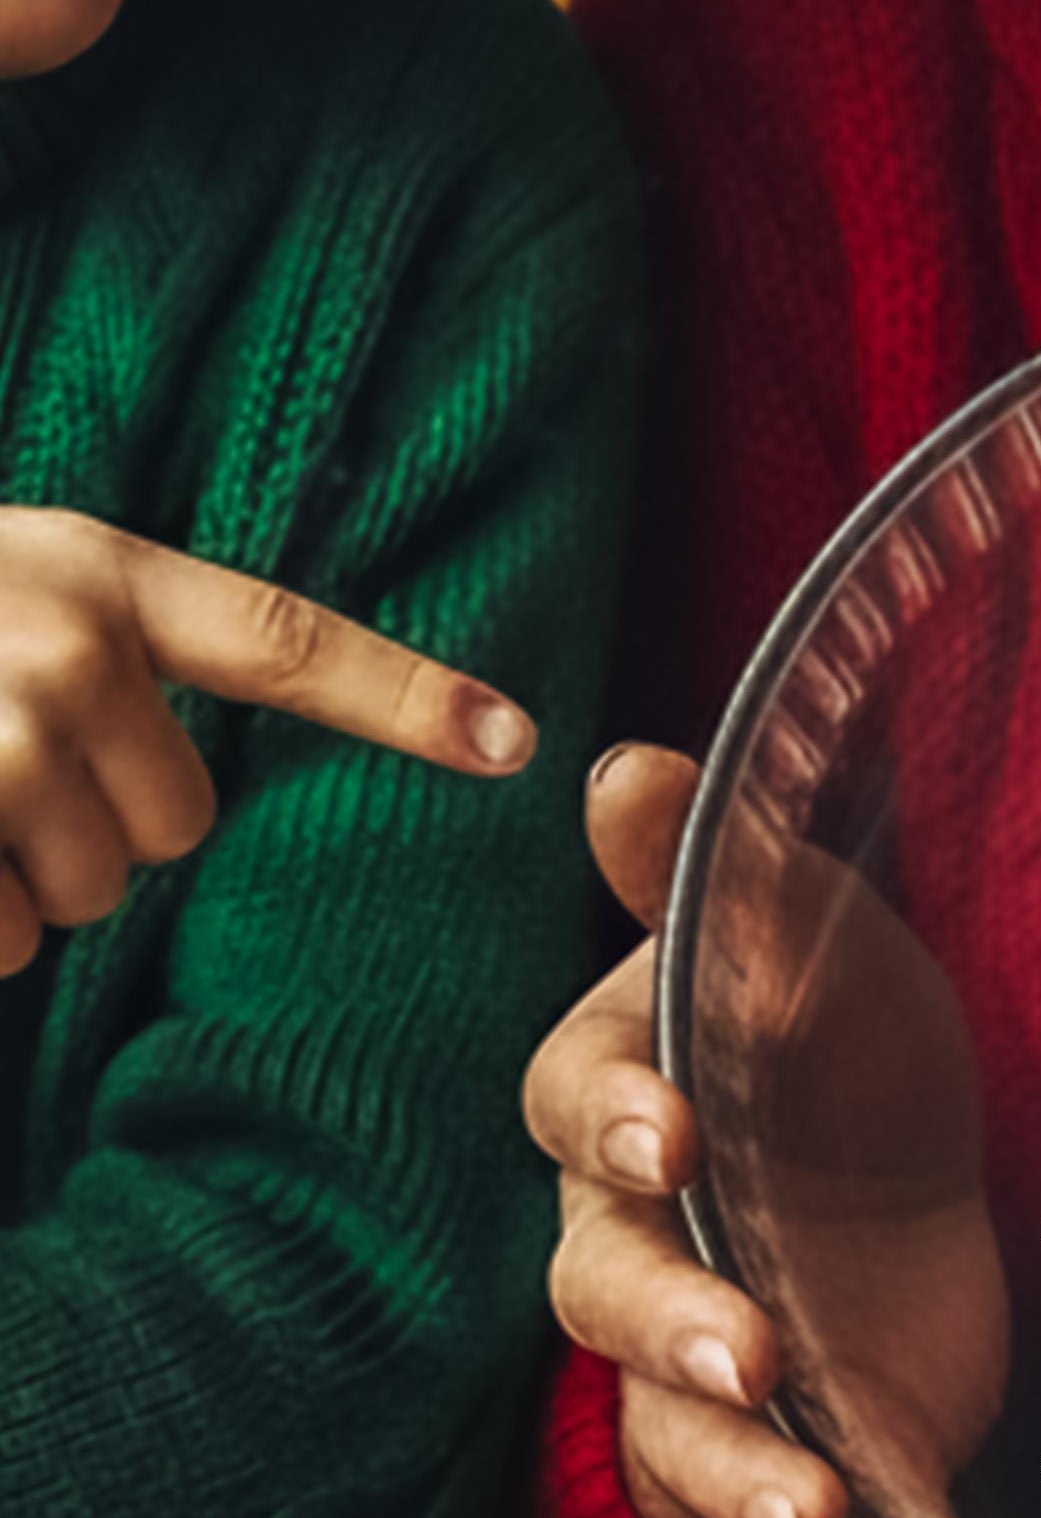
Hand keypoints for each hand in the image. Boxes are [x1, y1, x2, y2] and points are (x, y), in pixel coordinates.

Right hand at [0, 509, 531, 972]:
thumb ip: (101, 644)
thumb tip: (195, 774)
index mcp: (97, 576)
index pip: (285, 644)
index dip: (405, 697)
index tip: (513, 739)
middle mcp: (71, 651)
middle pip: (181, 823)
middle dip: (96, 827)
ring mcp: (5, 741)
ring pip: (89, 893)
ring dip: (17, 877)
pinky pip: (6, 942)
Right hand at [522, 744, 946, 1517]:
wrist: (920, 1158)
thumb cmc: (832, 1030)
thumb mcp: (805, 927)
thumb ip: (708, 874)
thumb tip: (623, 768)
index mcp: (631, 1100)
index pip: (579, 1107)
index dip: (615, 1121)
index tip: (672, 1138)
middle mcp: (637, 1240)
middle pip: (610, 1293)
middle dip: (676, 1328)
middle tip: (753, 1351)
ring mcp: (706, 1357)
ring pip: (678, 1432)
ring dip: (742, 1478)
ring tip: (822, 1514)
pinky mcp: (787, 1445)